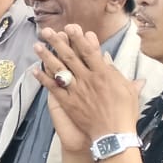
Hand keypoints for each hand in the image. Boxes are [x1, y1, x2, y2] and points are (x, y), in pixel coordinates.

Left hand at [32, 24, 143, 140]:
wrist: (113, 135)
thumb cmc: (124, 113)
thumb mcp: (127, 90)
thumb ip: (117, 73)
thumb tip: (108, 59)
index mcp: (104, 74)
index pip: (90, 51)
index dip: (79, 38)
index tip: (70, 27)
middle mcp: (88, 80)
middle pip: (70, 57)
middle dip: (58, 43)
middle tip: (47, 31)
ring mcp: (77, 91)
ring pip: (59, 70)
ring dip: (47, 57)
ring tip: (36, 45)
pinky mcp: (68, 103)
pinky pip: (54, 88)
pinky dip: (44, 79)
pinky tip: (34, 70)